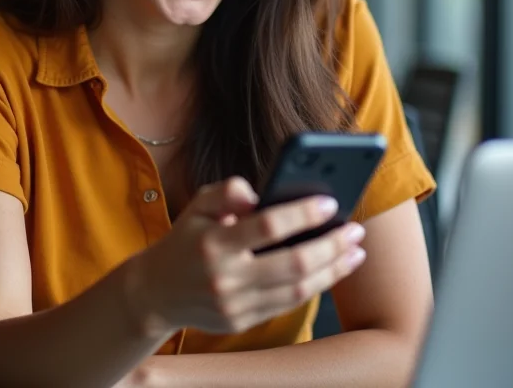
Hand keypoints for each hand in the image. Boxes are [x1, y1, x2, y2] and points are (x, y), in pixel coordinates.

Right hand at [124, 177, 365, 336]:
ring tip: (355, 251)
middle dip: (331, 245)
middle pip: (293, 264)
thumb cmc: (186, 239)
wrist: (156, 292)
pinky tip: (331, 269)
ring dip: (333, 270)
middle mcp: (226, 277)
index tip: (329, 203)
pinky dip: (315, 286)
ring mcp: (235, 304)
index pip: (268, 226)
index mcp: (214, 243)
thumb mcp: (198, 205)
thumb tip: (260, 194)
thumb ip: (227, 191)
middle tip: (356, 230)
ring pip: (298, 290)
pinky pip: (287, 303)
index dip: (302, 214)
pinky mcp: (242, 321)